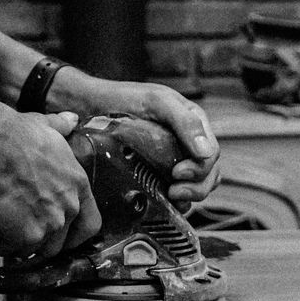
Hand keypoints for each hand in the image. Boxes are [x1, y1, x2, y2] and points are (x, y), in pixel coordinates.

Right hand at [0, 110, 101, 257]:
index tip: (63, 237)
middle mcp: (69, 208)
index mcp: (78, 184)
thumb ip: (60, 127)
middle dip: (43, 244)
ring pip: (37, 251)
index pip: (91, 223)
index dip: (76, 234)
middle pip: (62, 243)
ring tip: (0, 237)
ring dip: (19, 247)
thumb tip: (70, 120)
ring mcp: (50, 225)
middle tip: (23, 238)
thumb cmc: (16, 135)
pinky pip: (11, 251)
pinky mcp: (27, 236)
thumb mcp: (45, 125)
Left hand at [54, 75, 220, 207]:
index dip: (200, 169)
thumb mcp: (157, 102)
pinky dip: (172, 202)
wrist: (88, 106)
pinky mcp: (154, 175)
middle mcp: (186, 145)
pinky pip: (172, 193)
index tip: (178, 173)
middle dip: (196, 188)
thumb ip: (184, 122)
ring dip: (187, 197)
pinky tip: (159, 202)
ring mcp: (171, 161)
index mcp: (192, 126)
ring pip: (194, 187)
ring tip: (168, 197)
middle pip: (207, 176)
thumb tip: (206, 154)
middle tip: (174, 191)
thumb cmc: (124, 98)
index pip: (210, 155)